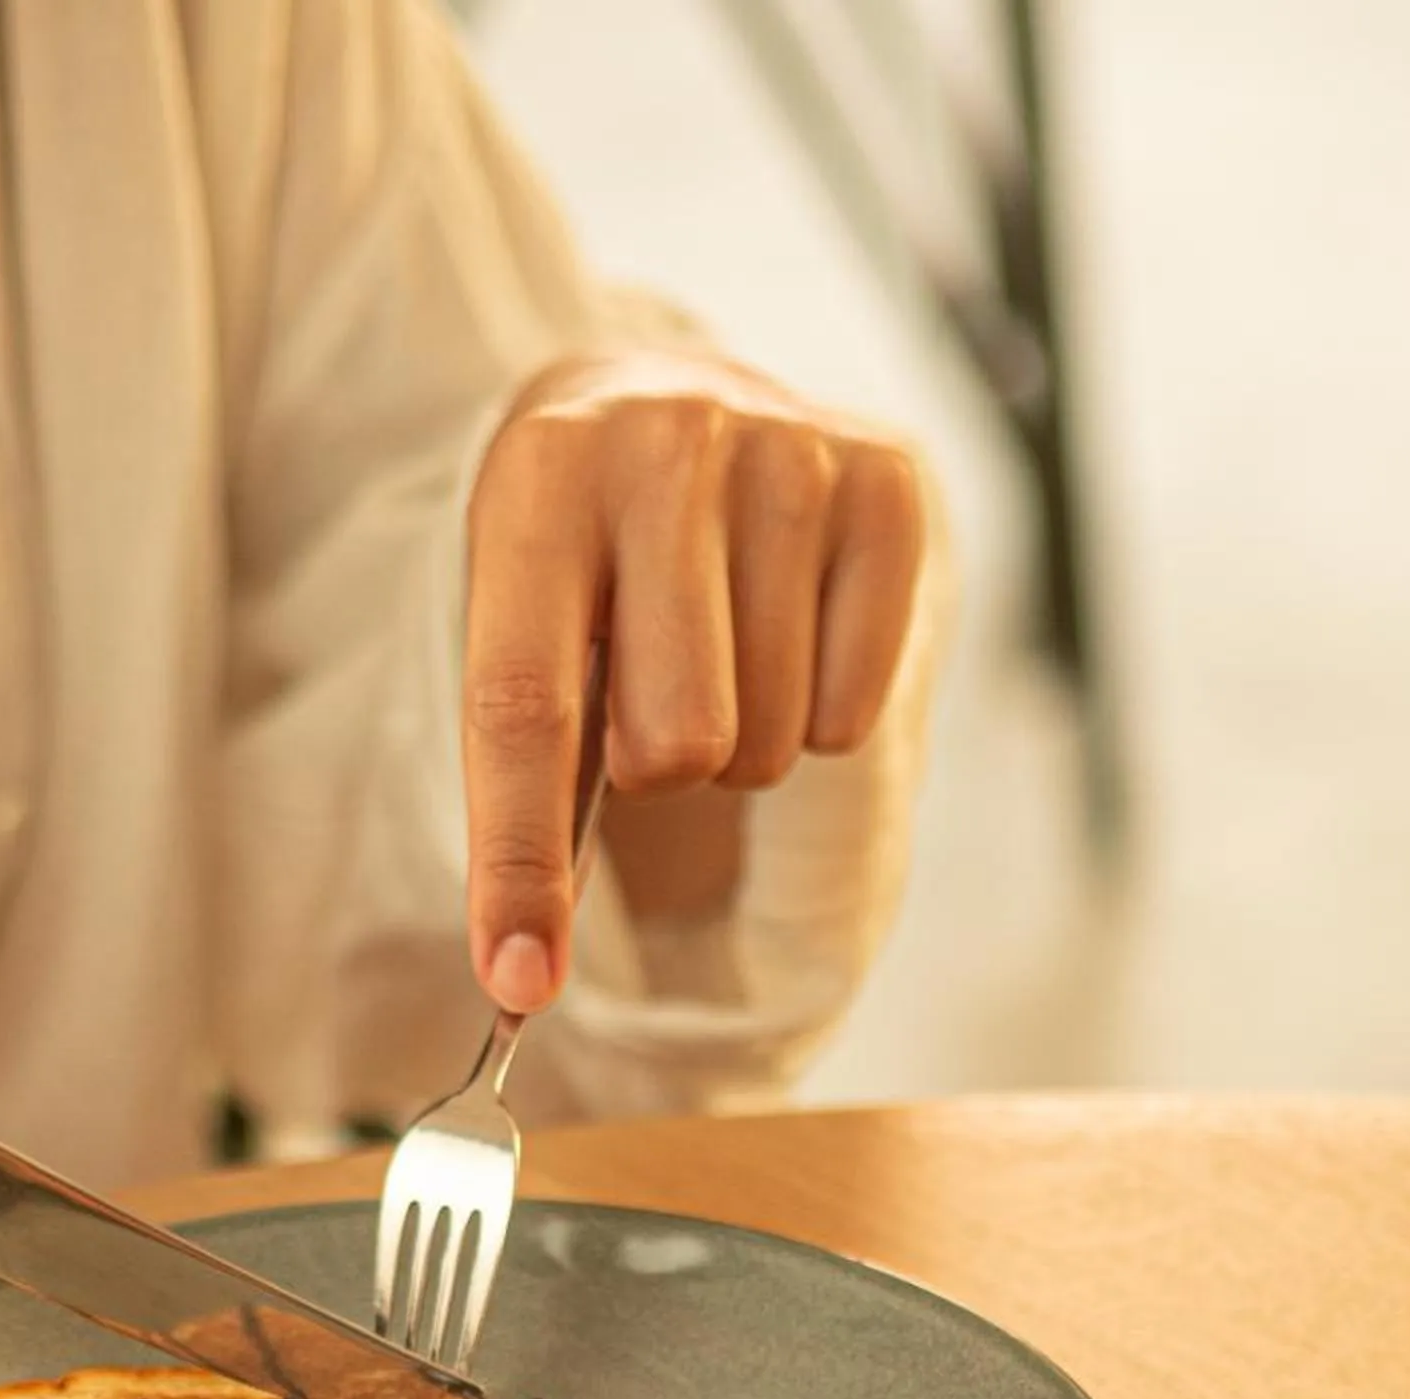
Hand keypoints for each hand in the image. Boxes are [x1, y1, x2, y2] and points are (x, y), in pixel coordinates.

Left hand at [462, 351, 923, 1011]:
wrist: (663, 404)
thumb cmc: (576, 561)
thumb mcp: (520, 631)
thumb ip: (520, 795)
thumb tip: (523, 983)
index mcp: (542, 479)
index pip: (528, 706)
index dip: (520, 861)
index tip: (520, 982)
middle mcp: (668, 440)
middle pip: (675, 745)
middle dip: (659, 766)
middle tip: (652, 688)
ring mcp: (791, 453)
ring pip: (767, 738)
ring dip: (740, 738)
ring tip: (718, 645)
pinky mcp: (889, 484)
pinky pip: (849, 715)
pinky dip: (816, 711)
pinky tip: (787, 625)